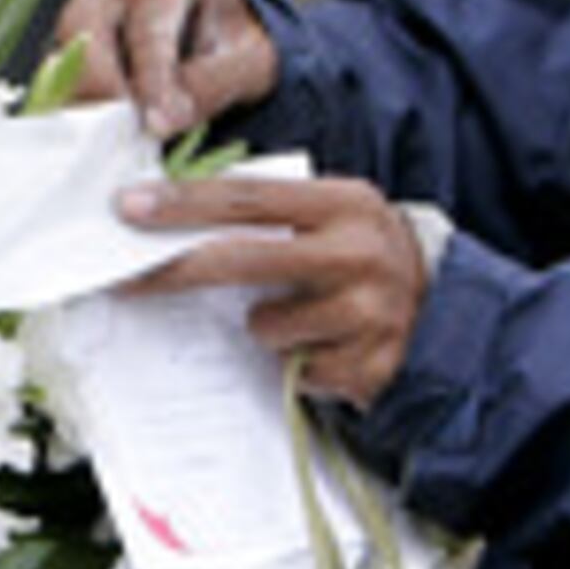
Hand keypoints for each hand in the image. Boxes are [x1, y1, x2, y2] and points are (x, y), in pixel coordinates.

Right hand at [50, 0, 278, 139]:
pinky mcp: (66, 34)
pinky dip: (77, 105)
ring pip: (61, 53)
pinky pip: (56, 73)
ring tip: (120, 139)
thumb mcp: (252, 60)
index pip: (148, 27)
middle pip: (84, 31)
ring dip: (85, 101)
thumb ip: (215, 84)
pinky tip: (103, 134)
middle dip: (103, 91)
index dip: (151, 82)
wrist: (216, 29)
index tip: (156, 127)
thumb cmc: (234, 39)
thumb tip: (164, 120)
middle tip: (129, 137)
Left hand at [116, 170, 428, 406]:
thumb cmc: (359, 257)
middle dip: (175, 270)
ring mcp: (367, 313)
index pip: (250, 197)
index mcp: (346, 204)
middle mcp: (359, 253)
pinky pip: (297, 371)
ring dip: (266, 327)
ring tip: (301, 317)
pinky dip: (300, 364)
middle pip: (244, 259)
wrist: (443, 312)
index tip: (129, 207)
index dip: (185, 203)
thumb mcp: (333, 217)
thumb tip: (175, 219)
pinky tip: (328, 348)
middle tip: (126, 278)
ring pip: (266, 326)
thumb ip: (274, 214)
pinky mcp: (366, 366)